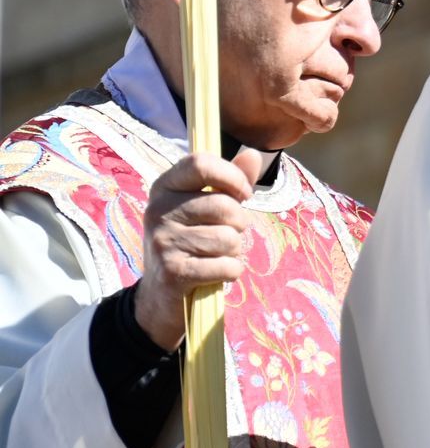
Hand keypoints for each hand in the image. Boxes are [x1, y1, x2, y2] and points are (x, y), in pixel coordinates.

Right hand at [134, 152, 263, 350]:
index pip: (201, 163)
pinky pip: (227, 266)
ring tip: (214, 254)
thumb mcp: (206, 207)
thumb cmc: (191, 240)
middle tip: (226, 234)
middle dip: (239, 223)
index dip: (232, 177)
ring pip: (229, 238)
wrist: (160, 293)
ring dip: (233, 250)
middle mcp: (158, 210)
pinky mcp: (173, 272)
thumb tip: (253, 154)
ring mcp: (163, 241)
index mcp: (165, 187)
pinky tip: (213, 273)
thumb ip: (231, 181)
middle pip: (224, 206)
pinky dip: (230, 271)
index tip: (242, 193)